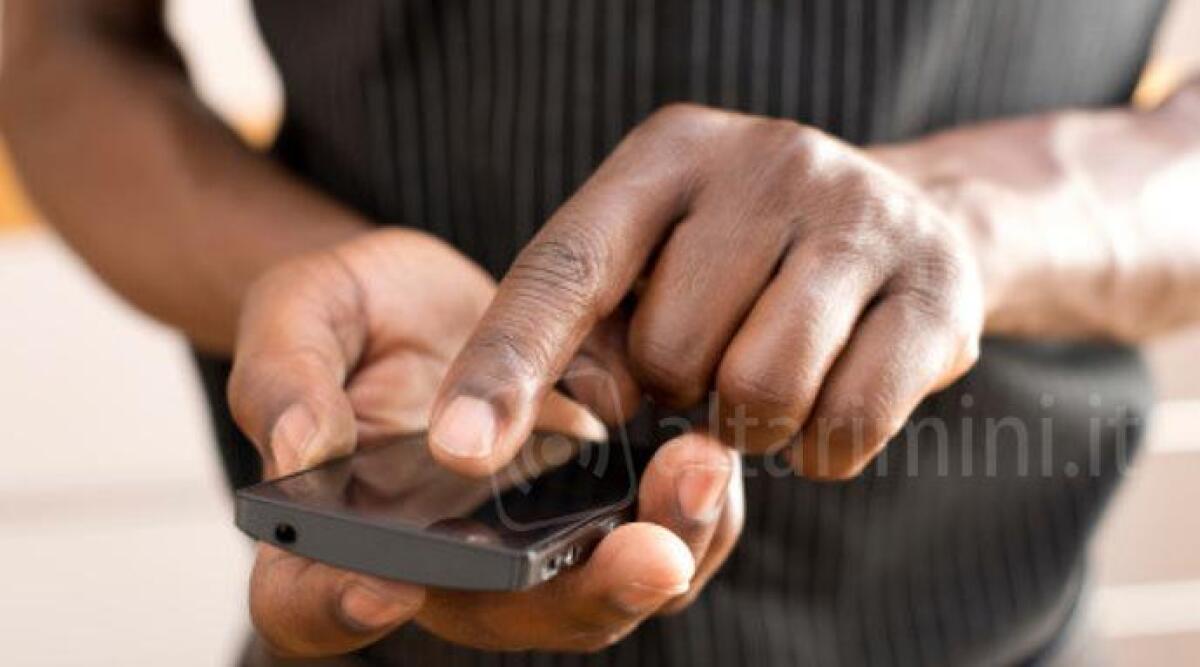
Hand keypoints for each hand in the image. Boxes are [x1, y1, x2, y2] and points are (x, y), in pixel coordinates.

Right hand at [228, 229, 742, 655]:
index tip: (384, 585)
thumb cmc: (355, 314)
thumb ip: (285, 375)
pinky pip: (651, 543)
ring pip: (597, 593)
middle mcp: (436, 564)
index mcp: (334, 532)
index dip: (336, 610)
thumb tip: (296, 450)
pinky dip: (691, 513)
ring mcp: (520, 547)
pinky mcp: (586, 514)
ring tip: (701, 468)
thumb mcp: (301, 311)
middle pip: (502, 617)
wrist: (438, 298)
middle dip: (581, 594)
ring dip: (664, 549)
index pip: (307, 603)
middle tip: (648, 553)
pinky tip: (711, 451)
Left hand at [430, 104, 984, 479]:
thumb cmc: (742, 259)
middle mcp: (767, 162)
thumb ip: (588, 332)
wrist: (911, 225)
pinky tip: (825, 402)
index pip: (566, 267)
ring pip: (760, 393)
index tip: (462, 448)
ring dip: (747, 426)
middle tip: (709, 362)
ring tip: (761, 382)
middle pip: (671, 351)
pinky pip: (847, 424)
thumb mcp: (652, 263)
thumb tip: (547, 423)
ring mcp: (862, 217)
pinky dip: (819, 448)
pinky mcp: (937, 288)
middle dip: (677, 391)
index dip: (507, 364)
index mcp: (666, 156)